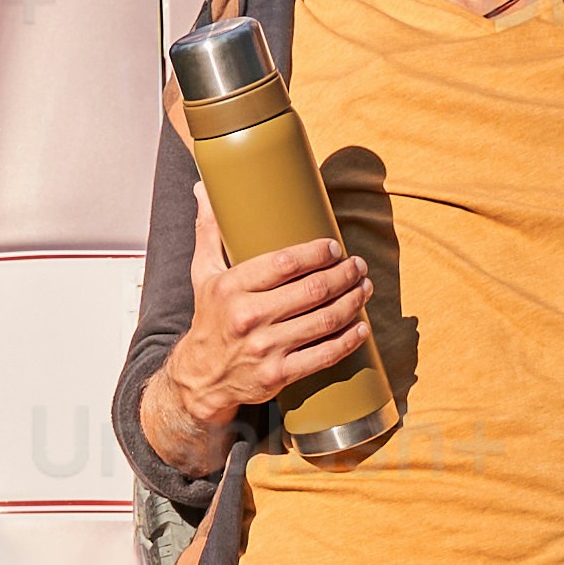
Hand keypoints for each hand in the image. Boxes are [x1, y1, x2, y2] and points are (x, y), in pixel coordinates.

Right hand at [154, 188, 379, 467]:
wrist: (200, 378)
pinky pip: (323, 356)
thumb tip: (202, 187)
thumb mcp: (201, 274)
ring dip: (352, 302)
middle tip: (357, 265)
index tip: (334, 248)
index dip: (317, 253)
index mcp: (231, 287)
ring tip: (364, 288)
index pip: (285, 262)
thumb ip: (208, 231)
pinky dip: (349, 341)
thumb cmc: (208, 318)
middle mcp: (248, 317)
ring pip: (324, 321)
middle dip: (344, 275)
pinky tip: (362, 327)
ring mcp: (265, 349)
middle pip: (312, 291)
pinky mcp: (278, 375)